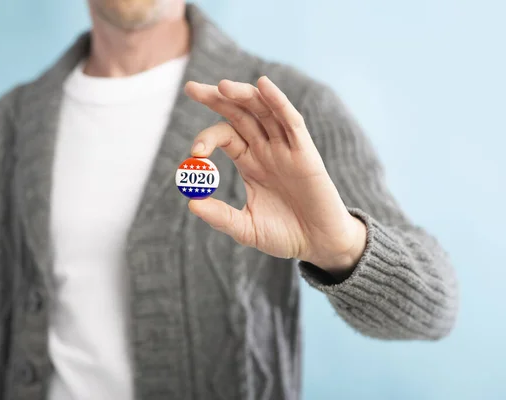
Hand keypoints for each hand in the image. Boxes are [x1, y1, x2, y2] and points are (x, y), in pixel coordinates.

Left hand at [184, 76, 366, 277]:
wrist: (318, 244)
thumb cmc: (284, 235)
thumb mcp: (245, 228)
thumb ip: (220, 216)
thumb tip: (191, 203)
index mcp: (249, 162)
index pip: (225, 135)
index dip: (207, 138)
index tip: (194, 154)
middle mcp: (266, 149)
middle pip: (239, 114)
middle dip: (216, 98)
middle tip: (191, 88)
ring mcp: (286, 148)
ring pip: (263, 111)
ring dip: (243, 95)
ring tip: (222, 86)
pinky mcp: (305, 152)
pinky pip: (291, 121)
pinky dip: (278, 102)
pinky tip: (263, 85)